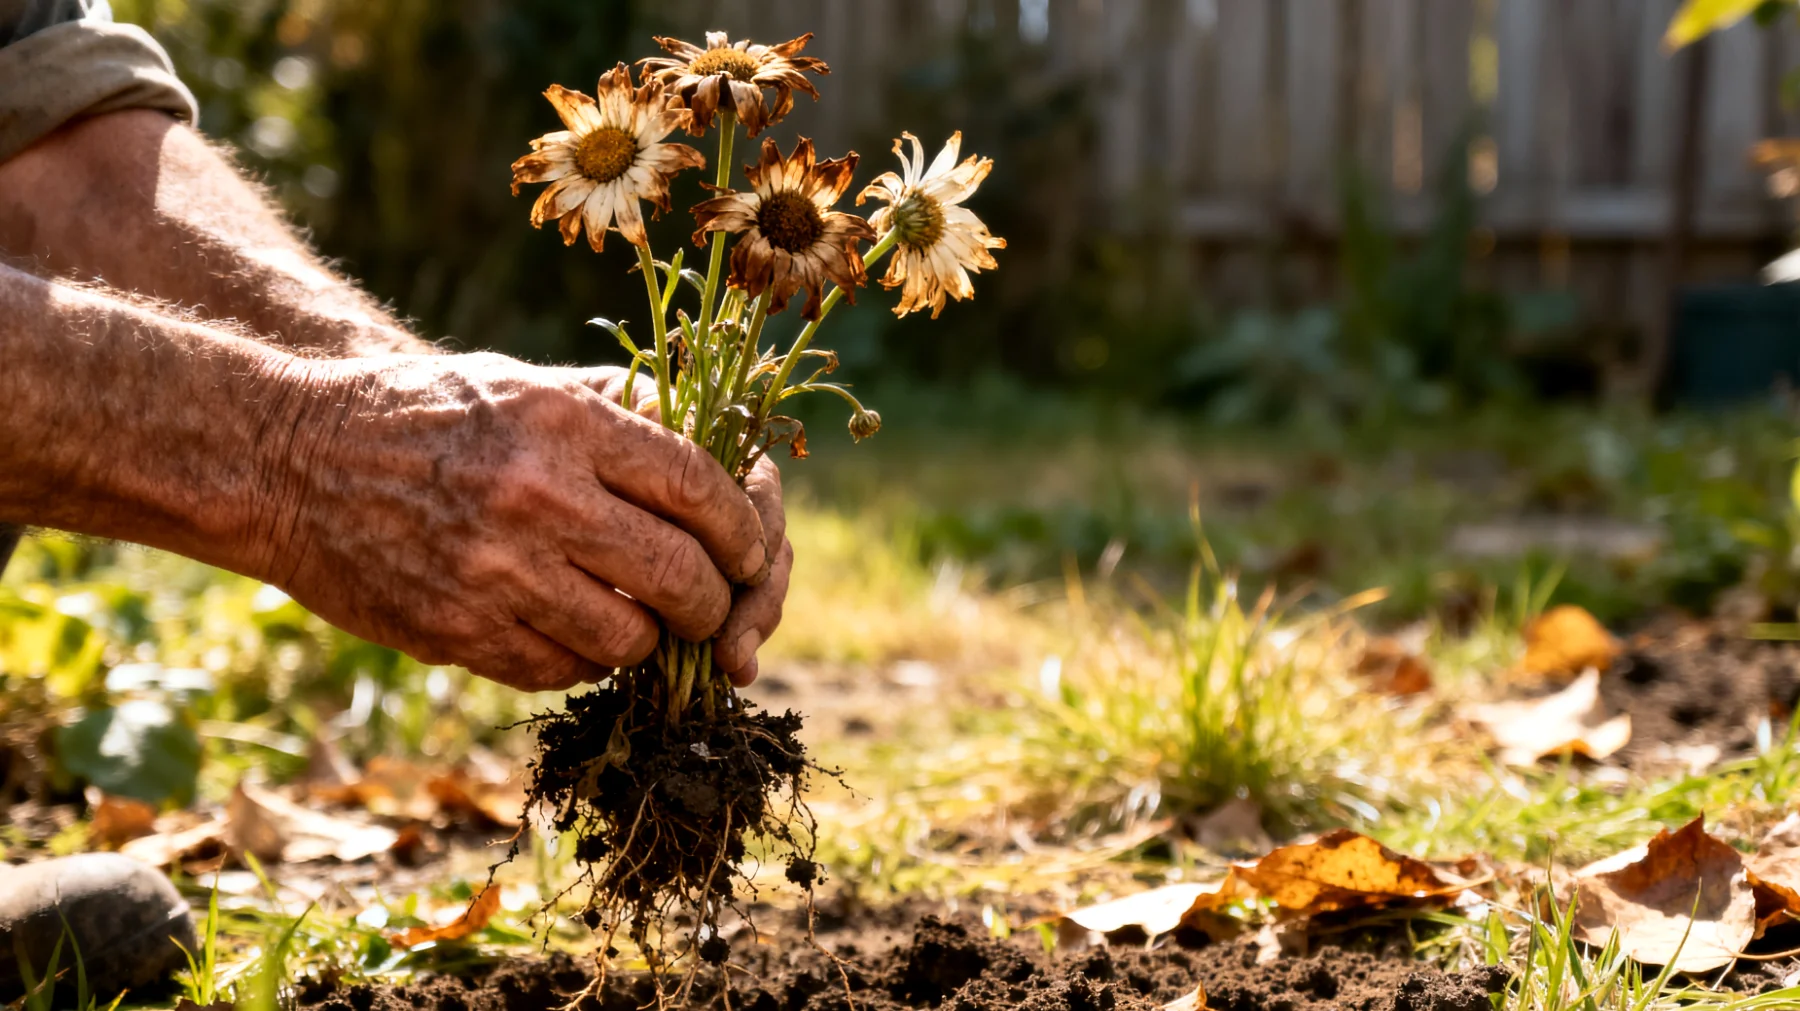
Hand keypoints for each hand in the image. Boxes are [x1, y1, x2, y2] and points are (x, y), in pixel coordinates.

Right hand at [262, 352, 784, 690]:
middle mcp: (537, 496)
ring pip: (628, 641)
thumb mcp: (526, 383)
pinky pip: (561, 671)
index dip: (742, 530)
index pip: (697, 488)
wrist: (290, 457)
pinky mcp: (456, 632)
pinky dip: (583, 661)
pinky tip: (573, 633)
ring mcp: (494, 571)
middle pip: (680, 576)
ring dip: (649, 641)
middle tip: (711, 606)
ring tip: (640, 622)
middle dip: (715, 603)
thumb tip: (725, 460)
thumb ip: (621, 418)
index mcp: (564, 423)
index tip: (751, 549)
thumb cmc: (427, 412)